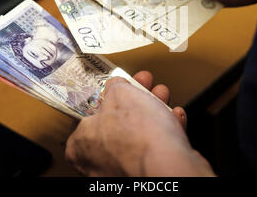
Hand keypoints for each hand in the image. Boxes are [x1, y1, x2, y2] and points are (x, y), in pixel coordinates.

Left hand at [65, 71, 214, 175]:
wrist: (169, 166)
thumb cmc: (138, 135)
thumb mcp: (121, 92)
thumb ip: (114, 86)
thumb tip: (117, 85)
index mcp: (81, 144)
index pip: (87, 115)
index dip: (106, 93)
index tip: (119, 83)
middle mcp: (99, 162)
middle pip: (117, 122)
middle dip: (136, 98)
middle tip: (145, 84)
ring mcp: (125, 169)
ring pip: (139, 134)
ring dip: (154, 110)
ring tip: (162, 95)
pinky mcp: (149, 173)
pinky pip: (156, 148)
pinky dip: (166, 131)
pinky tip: (174, 117)